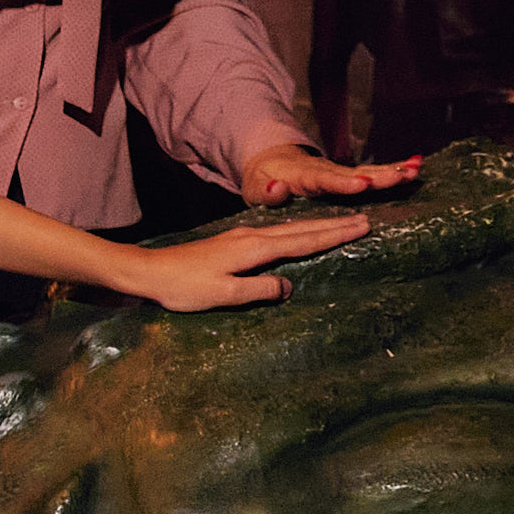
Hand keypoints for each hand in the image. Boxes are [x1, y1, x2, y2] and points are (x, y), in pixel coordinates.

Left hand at [115, 213, 370, 311]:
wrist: (148, 271)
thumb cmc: (183, 286)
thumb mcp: (223, 294)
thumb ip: (258, 290)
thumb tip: (288, 287)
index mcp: (254, 248)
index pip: (303, 241)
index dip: (334, 235)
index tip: (363, 226)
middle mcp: (251, 236)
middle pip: (301, 229)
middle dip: (334, 225)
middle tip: (365, 219)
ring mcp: (241, 236)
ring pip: (289, 229)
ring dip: (318, 226)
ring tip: (343, 223)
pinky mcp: (233, 241)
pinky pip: (276, 234)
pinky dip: (297, 231)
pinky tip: (299, 234)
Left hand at [238, 140, 416, 202]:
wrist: (271, 162)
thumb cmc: (263, 180)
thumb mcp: (255, 188)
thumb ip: (266, 191)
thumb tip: (278, 189)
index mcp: (302, 175)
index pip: (323, 179)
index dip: (342, 182)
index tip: (360, 183)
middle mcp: (325, 170)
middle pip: (353, 172)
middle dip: (377, 175)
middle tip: (399, 177)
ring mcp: (339, 171)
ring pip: (367, 170)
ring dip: (391, 171)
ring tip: (414, 171)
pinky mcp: (348, 175)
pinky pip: (373, 172)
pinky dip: (393, 168)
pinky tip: (415, 166)